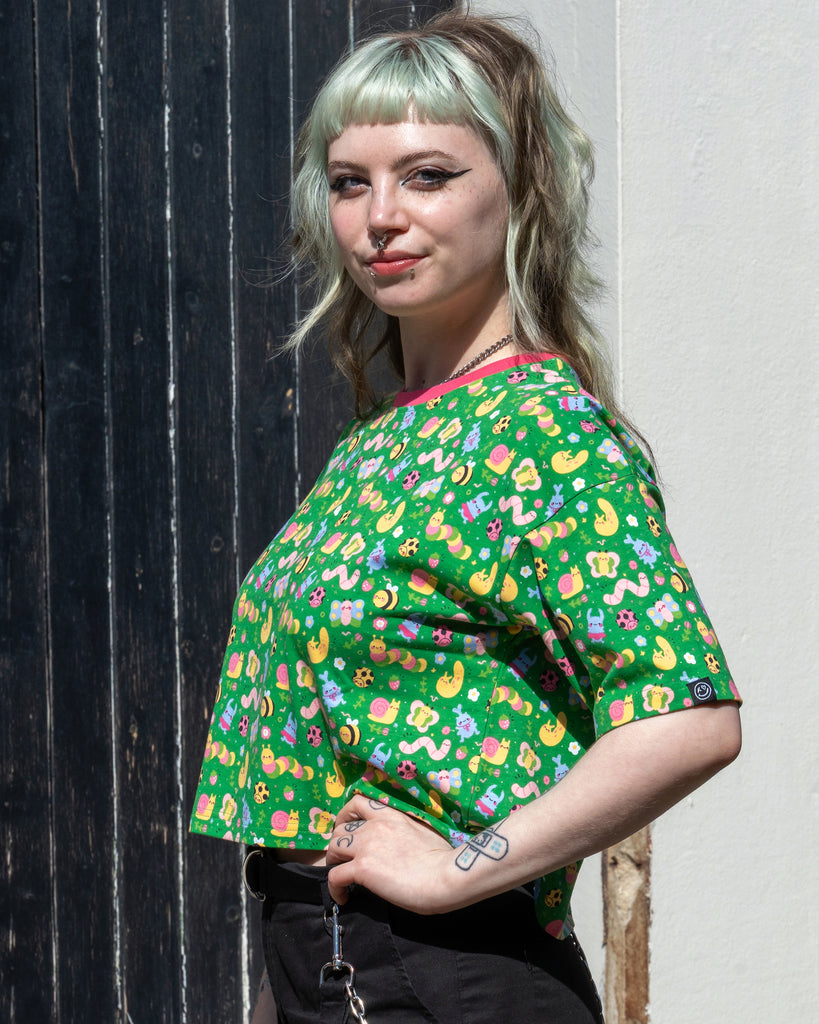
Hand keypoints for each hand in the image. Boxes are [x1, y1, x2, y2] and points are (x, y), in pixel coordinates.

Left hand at [325, 794, 455, 913]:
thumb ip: (406, 830)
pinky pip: (334, 877)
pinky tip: (343, 897)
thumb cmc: (443, 858)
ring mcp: (366, 846)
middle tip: (342, 858)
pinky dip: (334, 888)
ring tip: (340, 875)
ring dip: (333, 862)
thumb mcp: (423, 831)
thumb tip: (402, 842)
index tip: (345, 828)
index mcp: (391, 814)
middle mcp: (375, 826)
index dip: (345, 815)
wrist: (445, 876)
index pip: (357, 802)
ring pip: (333, 848)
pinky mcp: (362, 869)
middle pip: (340, 828)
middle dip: (337, 843)